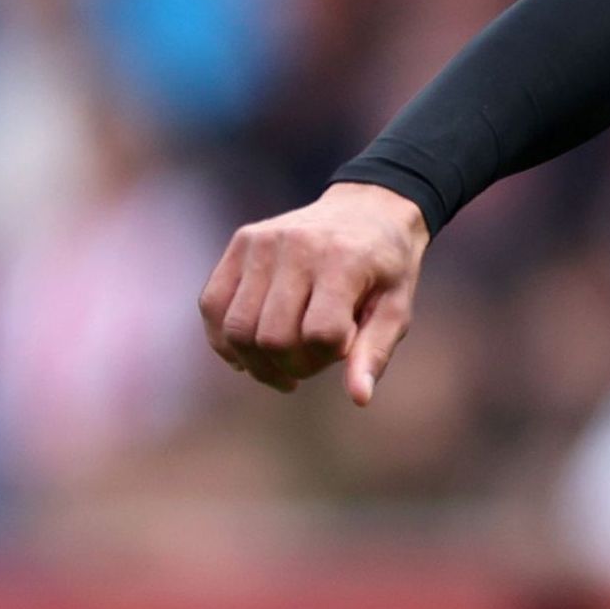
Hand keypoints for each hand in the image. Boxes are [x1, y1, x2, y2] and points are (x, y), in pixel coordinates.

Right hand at [199, 181, 429, 404]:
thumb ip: (374, 352)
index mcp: (343, 260)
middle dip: (292, 366)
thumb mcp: (396, 308)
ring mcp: (262, 242)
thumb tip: (359, 399)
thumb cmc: (386, 268)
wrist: (369, 209)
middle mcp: (297, 246)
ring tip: (283, 364)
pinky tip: (249, 354)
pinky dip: (225, 340)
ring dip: (257, 362)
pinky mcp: (241, 243)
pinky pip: (212, 305)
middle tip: (313, 363)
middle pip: (272, 338)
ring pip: (236, 328)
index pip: (320, 334)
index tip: (344, 348)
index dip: (330, 356)